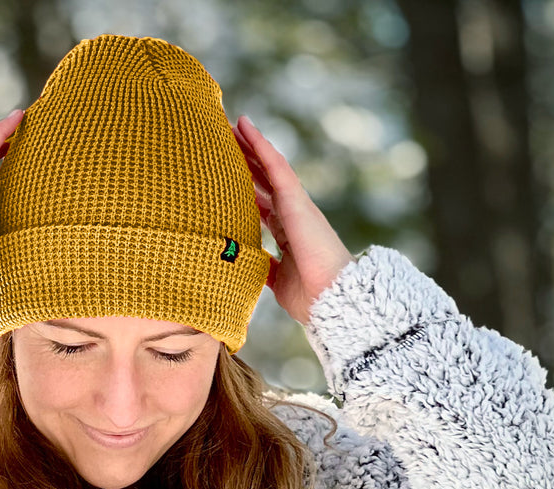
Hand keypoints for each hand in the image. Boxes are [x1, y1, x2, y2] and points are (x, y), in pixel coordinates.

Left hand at [232, 114, 356, 324]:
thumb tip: (245, 265)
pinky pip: (276, 166)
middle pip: (262, 181)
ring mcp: (295, 205)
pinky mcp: (296, 200)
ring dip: (249, 145)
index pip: (261, 203)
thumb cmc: (310, 296)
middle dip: (243, 162)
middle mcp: (291, 214)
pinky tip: (246, 127)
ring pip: (267, 166)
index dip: (244, 188)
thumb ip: (265, 268)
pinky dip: (260, 145)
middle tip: (221, 140)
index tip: (223, 175)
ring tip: (230, 124)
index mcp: (286, 233)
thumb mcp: (278, 281)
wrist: (331, 298)